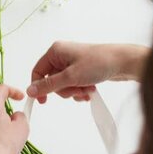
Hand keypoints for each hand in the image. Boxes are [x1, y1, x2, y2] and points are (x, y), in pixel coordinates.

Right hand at [27, 41, 148, 102]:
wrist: (123, 62)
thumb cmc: (98, 64)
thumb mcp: (71, 77)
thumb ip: (49, 85)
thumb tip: (30, 91)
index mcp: (55, 51)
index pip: (38, 71)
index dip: (39, 87)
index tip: (43, 102)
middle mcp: (62, 55)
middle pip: (52, 81)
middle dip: (65, 90)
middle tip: (77, 89)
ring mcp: (72, 63)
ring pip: (64, 85)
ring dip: (74, 91)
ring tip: (87, 89)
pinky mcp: (82, 70)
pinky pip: (74, 85)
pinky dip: (80, 90)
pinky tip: (91, 90)